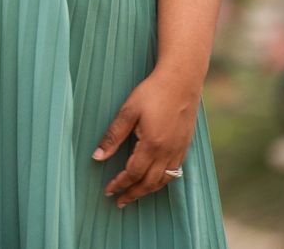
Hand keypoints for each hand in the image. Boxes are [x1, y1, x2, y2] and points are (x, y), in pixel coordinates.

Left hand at [93, 65, 200, 208]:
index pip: (133, 173)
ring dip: (147, 191)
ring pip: (163, 181)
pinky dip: (162, 181)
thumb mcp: (128, 111)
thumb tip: (97, 157)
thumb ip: (113, 136)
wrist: (181, 81)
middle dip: (133, 194)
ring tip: (135, 195)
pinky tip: (155, 180)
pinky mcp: (185, 146)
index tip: (108, 191)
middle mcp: (167, 152)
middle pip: (149, 183)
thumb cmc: (152, 92)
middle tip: (119, 202)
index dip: (120, 184)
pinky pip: (175, 172)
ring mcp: (179, 150)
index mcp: (152, 145)